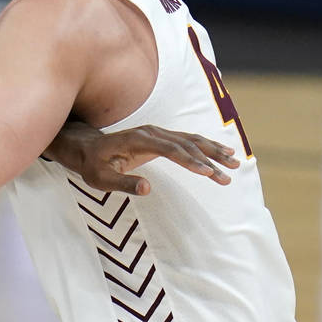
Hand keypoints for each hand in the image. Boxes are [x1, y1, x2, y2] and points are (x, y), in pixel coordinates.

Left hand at [45, 122, 239, 195]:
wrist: (86, 149)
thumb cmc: (92, 166)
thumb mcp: (101, 179)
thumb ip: (123, 184)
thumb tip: (146, 189)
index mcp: (138, 140)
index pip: (170, 149)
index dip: (190, 161)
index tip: (208, 173)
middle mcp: (151, 132)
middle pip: (186, 143)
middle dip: (209, 159)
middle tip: (228, 175)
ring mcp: (157, 133)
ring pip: (190, 140)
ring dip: (213, 151)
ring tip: (235, 163)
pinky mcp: (161, 137)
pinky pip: (187, 141)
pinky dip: (206, 146)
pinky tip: (222, 152)